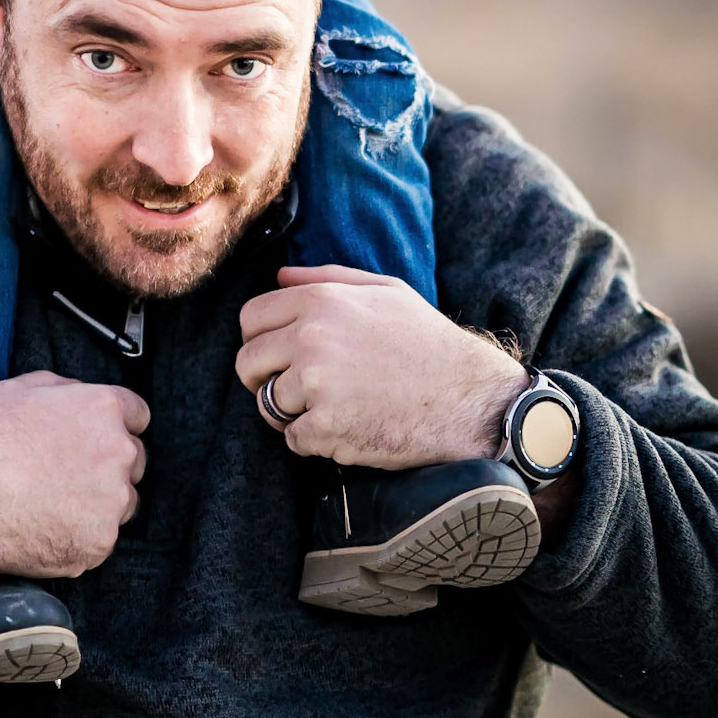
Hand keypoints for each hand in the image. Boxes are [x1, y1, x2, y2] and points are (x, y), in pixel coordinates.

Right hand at [0, 372, 148, 637]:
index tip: (100, 439)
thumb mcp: (19, 390)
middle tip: (69, 475)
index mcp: (101, 409)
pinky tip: (46, 527)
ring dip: (99, 503)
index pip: (137, 415)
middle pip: (134, 459)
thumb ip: (65, 390)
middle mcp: (117, 452)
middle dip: (109, 465)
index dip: (116, 425)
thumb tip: (80, 397)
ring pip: (122, 502)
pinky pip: (100, 538)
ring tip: (53, 504)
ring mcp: (111, 501)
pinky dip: (80, 536)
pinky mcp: (100, 542)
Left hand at [235, 264, 526, 468]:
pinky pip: (291, 438)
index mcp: (321, 301)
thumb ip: (328, 278)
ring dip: (292, 411)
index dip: (261, 338)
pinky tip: (346, 428)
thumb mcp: (386, 291)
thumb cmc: (429, 342)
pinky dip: (313, 441)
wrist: (469, 398)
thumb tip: (281, 276)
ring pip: (266, 404)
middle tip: (297, 387)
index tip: (279, 354)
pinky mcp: (326, 427)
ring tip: (331, 407)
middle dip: (265, 377)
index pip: (250, 318)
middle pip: (247, 362)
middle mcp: (311, 339)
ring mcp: (316, 385)